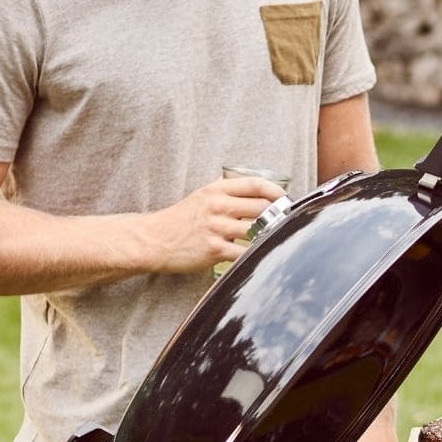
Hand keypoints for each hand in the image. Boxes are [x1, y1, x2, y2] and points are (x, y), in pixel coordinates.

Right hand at [136, 175, 285, 273]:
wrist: (154, 240)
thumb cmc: (180, 220)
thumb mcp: (201, 196)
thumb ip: (225, 190)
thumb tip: (253, 187)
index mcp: (216, 190)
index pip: (255, 185)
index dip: (277, 192)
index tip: (287, 200)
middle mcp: (217, 205)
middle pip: (262, 207)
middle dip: (278, 216)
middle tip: (286, 223)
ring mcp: (216, 227)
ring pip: (257, 230)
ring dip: (269, 236)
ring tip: (275, 240)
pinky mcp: (215, 249)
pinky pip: (245, 253)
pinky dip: (255, 255)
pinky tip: (259, 256)